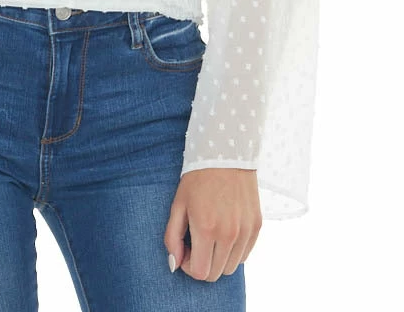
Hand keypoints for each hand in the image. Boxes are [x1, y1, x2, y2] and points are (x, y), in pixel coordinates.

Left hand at [164, 168, 261, 282]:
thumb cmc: (197, 179)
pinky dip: (233, 251)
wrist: (226, 154)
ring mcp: (246, 231)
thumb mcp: (178, 205)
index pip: (200, 273)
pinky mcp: (257, 226)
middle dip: (202, 264)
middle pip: (216, 274)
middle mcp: (229, 234)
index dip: (189, 267)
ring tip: (210, 236)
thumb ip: (172, 237)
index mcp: (206, 229)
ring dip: (218, 259)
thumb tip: (174, 265)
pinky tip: (224, 231)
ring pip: (231, 267)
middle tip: (196, 243)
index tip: (185, 250)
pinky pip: (244, 255)